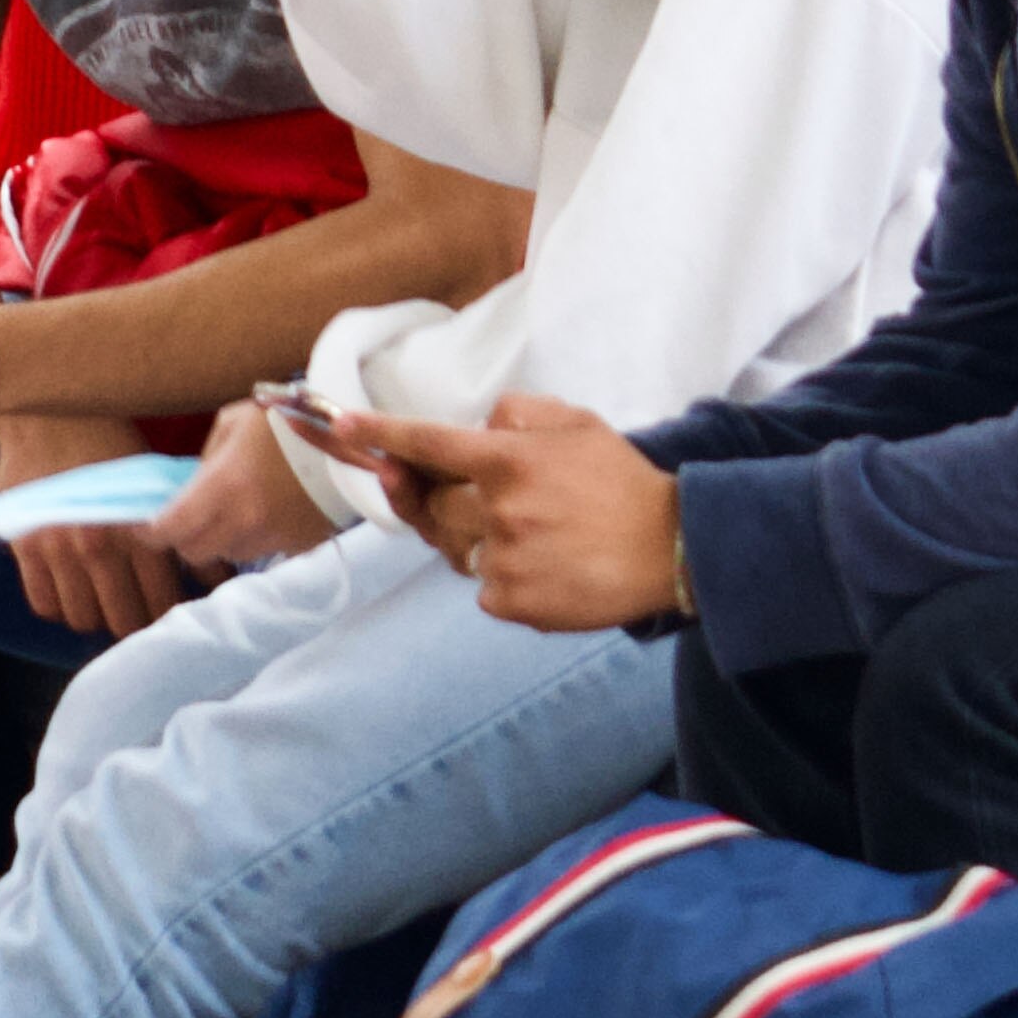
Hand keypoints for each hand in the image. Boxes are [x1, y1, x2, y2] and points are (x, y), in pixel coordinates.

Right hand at [0, 412, 187, 637]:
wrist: (48, 412)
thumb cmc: (108, 440)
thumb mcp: (151, 477)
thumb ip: (177, 525)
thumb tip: (210, 571)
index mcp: (135, 528)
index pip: (162, 599)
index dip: (173, 612)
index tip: (177, 610)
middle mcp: (96, 546)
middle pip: (123, 620)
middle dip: (138, 620)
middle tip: (142, 610)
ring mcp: (56, 551)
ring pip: (83, 619)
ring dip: (98, 616)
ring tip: (107, 602)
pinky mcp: (24, 549)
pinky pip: (43, 604)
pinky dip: (60, 606)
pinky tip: (73, 591)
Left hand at [148, 397, 342, 573]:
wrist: (351, 436)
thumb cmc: (286, 421)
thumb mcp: (233, 422)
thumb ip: (205, 459)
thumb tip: (190, 487)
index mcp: (222, 486)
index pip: (168, 530)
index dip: (147, 533)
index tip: (140, 527)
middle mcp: (244, 520)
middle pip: (193, 553)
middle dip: (183, 538)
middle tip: (184, 519)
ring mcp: (273, 537)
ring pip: (227, 555)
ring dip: (219, 540)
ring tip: (230, 512)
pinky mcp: (297, 545)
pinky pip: (261, 552)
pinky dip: (253, 539)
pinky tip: (262, 515)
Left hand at [347, 396, 681, 630]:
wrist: (674, 549)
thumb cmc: (623, 483)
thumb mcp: (577, 425)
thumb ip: (519, 414)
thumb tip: (480, 422)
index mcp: (510, 460)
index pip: (430, 443)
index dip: (382, 434)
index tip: (342, 426)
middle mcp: (498, 509)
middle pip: (434, 504)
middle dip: (445, 499)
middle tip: (489, 498)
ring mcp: (503, 560)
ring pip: (458, 548)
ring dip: (481, 539)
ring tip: (538, 533)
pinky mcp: (512, 603)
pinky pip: (483, 587)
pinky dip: (505, 577)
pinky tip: (549, 565)